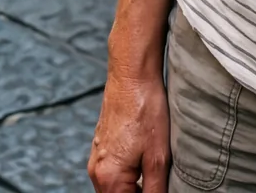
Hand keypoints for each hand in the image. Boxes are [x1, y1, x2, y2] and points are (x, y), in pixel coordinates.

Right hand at [89, 67, 170, 192]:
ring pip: (115, 188)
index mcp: (109, 178)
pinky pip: (112, 172)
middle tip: (158, 181)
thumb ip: (155, 191)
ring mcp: (96, 157)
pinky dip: (127, 175)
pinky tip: (144, 159)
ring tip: (153, 171)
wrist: (132, 73)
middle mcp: (96, 171)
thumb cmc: (146, 109)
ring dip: (133, 187)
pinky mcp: (100, 146)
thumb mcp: (158, 157)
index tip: (158, 188)